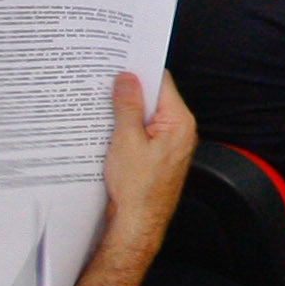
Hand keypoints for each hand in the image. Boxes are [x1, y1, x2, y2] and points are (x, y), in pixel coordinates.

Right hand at [83, 71, 196, 285]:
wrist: (138, 225)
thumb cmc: (136, 189)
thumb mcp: (126, 141)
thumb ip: (128, 107)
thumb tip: (127, 79)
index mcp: (179, 122)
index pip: (162, 82)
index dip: (141, 70)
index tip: (121, 60)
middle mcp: (180, 131)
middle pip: (155, 98)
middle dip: (131, 90)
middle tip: (105, 80)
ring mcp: (171, 144)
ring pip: (148, 116)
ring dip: (127, 110)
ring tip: (103, 104)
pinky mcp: (160, 156)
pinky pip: (144, 132)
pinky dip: (129, 127)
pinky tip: (110, 128)